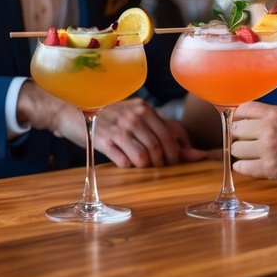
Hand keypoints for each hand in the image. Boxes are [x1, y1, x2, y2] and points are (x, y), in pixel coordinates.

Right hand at [92, 99, 212, 167]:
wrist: (76, 114)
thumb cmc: (114, 118)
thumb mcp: (138, 118)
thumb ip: (166, 132)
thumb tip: (199, 155)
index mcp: (144, 108)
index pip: (169, 135)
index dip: (175, 154)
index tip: (173, 162)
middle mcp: (133, 116)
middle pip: (157, 147)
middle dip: (161, 163)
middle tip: (158, 167)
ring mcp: (118, 128)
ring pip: (142, 156)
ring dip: (145, 166)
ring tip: (142, 166)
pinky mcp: (103, 141)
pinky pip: (124, 161)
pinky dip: (128, 166)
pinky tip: (125, 161)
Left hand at [230, 100, 276, 188]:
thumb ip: (272, 117)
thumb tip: (250, 120)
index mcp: (276, 114)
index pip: (243, 109)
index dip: (238, 117)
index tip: (239, 123)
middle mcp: (270, 129)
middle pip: (235, 129)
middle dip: (239, 136)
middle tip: (245, 141)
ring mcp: (269, 149)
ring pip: (236, 149)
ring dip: (240, 153)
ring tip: (249, 155)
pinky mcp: (271, 169)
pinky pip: (243, 167)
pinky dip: (243, 167)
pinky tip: (248, 166)